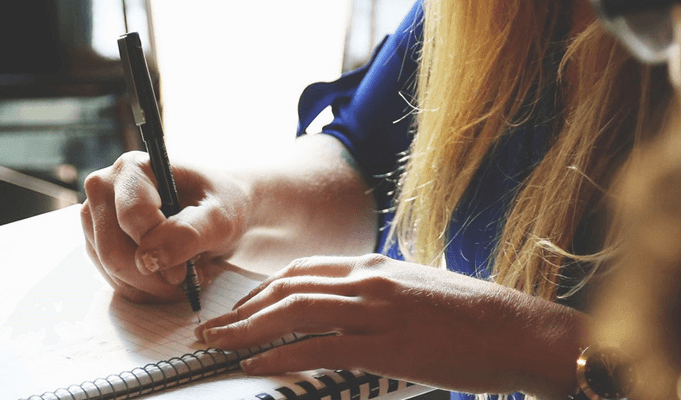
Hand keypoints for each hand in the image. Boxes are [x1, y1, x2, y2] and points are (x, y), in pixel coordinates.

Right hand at [80, 151, 250, 302]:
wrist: (217, 210)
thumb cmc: (220, 204)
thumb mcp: (220, 217)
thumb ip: (188, 233)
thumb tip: (148, 259)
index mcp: (133, 168)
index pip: (131, 217)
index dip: (159, 249)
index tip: (186, 271)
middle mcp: (104, 188)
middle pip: (113, 249)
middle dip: (152, 275)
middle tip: (186, 279)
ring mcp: (95, 217)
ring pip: (110, 269)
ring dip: (150, 285)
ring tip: (182, 275)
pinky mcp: (97, 242)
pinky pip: (113, 280)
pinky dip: (143, 289)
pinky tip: (166, 278)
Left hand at [193, 254, 583, 397]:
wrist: (526, 332)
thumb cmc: (478, 320)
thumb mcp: (419, 292)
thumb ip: (379, 296)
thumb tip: (348, 313)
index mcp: (375, 265)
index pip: (301, 271)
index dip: (261, 291)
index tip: (238, 309)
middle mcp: (369, 280)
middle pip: (286, 288)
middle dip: (241, 309)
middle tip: (210, 329)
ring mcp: (377, 310)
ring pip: (293, 312)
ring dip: (246, 329)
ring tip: (216, 345)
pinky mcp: (387, 345)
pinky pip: (318, 348)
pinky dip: (279, 356)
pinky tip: (254, 365)